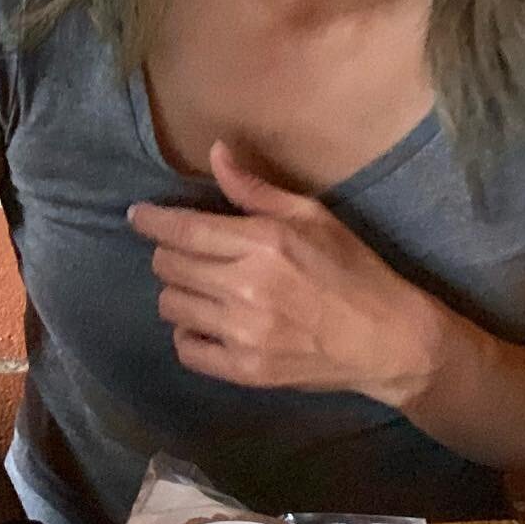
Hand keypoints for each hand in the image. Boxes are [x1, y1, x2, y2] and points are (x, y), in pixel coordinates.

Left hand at [128, 140, 444, 404]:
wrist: (388, 340)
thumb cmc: (351, 269)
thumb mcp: (311, 216)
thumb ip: (254, 190)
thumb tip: (214, 152)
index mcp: (262, 243)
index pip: (183, 230)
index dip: (151, 221)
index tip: (136, 216)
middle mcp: (246, 287)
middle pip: (168, 266)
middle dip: (167, 254)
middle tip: (184, 252)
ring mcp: (244, 333)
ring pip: (172, 306)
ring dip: (179, 292)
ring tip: (202, 287)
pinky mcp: (247, 370)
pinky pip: (187, 350)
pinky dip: (189, 334)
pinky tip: (208, 323)